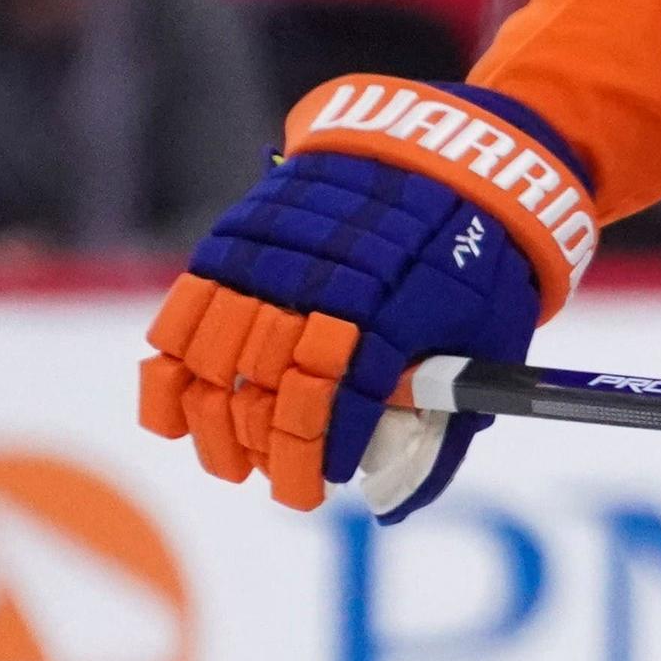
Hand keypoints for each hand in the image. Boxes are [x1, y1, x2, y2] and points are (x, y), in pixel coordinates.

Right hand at [139, 77, 596, 517]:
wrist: (453, 153)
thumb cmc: (478, 262)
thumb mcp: (489, 338)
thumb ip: (445, 423)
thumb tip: (394, 507)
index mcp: (395, 313)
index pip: (338, 404)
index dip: (319, 455)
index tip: (319, 485)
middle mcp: (326, 284)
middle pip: (270, 389)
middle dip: (268, 450)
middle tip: (279, 482)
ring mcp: (276, 256)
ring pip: (218, 356)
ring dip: (213, 420)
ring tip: (227, 459)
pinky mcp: (240, 233)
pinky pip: (187, 307)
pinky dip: (170, 364)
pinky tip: (172, 410)